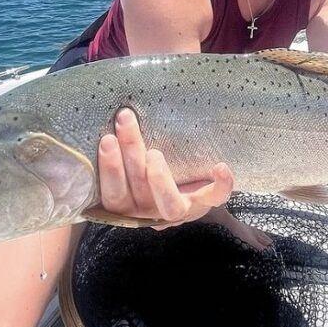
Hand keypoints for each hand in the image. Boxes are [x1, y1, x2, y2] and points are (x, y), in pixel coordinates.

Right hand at [97, 109, 233, 226]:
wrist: (189, 194)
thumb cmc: (152, 173)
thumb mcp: (134, 166)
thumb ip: (124, 151)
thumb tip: (116, 114)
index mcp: (128, 204)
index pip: (113, 194)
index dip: (109, 169)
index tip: (107, 139)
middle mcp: (150, 212)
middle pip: (137, 190)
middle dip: (129, 155)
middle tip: (125, 123)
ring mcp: (179, 210)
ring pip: (169, 204)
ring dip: (160, 179)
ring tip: (154, 153)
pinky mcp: (204, 204)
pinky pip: (215, 198)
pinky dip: (220, 185)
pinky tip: (220, 167)